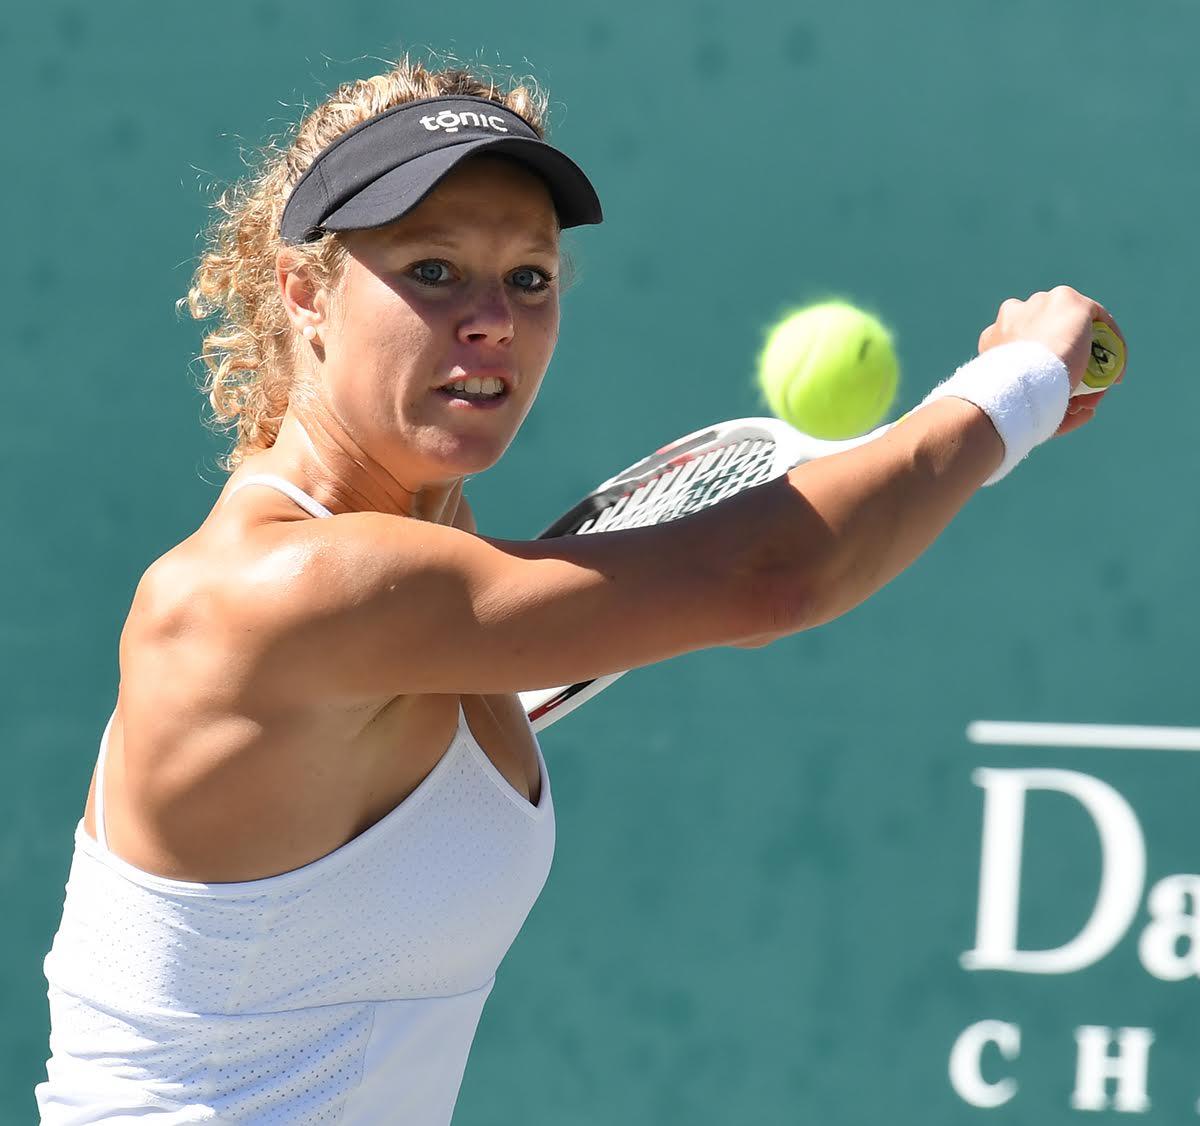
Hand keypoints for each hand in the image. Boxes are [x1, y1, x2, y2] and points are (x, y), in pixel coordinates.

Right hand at [977, 286, 1125, 432]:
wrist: (1019, 383)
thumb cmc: (1012, 402)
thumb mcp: (1019, 401)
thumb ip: (1042, 399)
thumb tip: (1083, 410)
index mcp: (997, 335)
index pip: (1027, 345)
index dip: (1046, 368)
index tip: (1062, 391)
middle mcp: (1018, 312)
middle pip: (1053, 334)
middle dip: (1069, 360)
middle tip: (1082, 390)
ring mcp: (1045, 303)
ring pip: (1077, 329)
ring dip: (1091, 356)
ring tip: (1100, 387)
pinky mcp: (1072, 302)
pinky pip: (1100, 321)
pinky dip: (1111, 345)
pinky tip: (1116, 372)